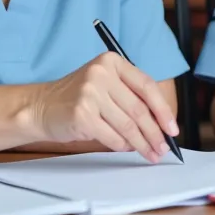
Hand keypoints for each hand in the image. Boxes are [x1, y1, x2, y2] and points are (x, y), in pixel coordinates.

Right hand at [31, 52, 178, 162]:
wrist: (42, 106)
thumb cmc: (79, 98)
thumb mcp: (105, 85)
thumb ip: (130, 97)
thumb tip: (161, 123)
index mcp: (112, 61)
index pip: (146, 86)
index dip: (163, 110)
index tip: (172, 128)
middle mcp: (101, 73)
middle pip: (139, 109)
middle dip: (154, 133)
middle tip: (163, 148)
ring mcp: (90, 93)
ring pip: (128, 126)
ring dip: (142, 144)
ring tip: (150, 153)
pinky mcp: (82, 114)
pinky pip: (112, 137)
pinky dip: (123, 146)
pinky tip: (127, 149)